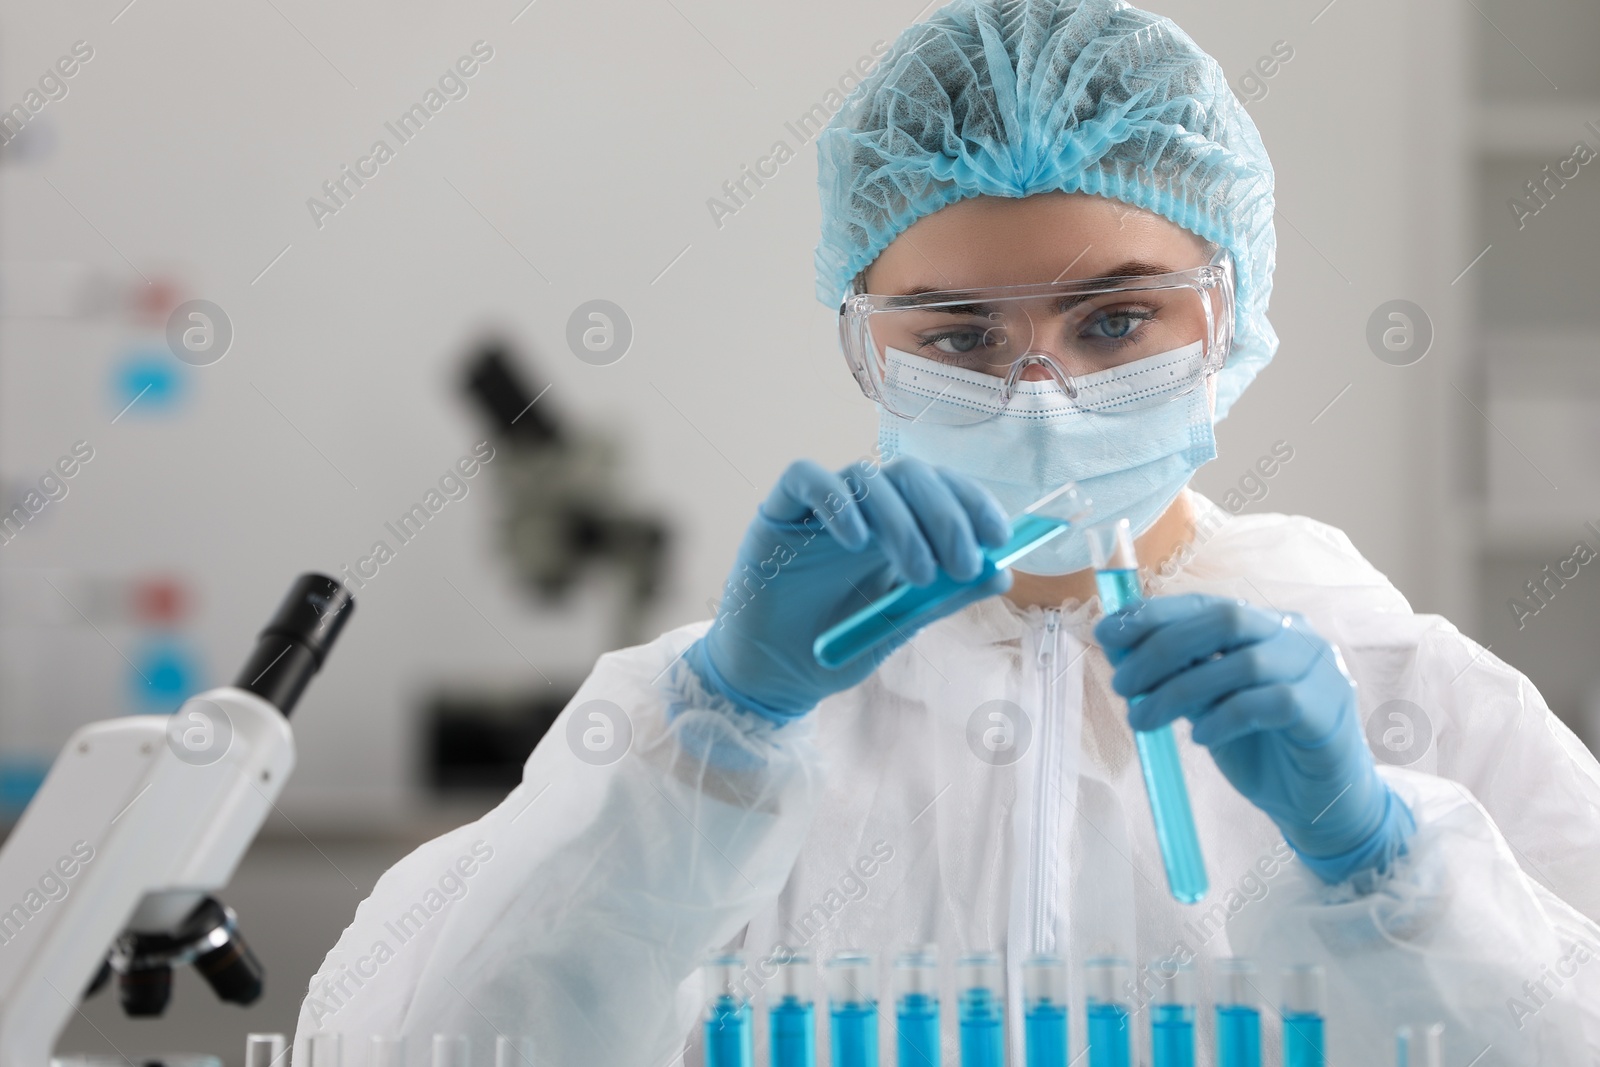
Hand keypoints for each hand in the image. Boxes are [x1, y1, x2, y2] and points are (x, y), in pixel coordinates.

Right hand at [683, 457, 1011, 720]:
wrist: (773, 678)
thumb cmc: (834, 648)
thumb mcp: (900, 623)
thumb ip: (945, 596)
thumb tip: (1002, 573)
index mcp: (895, 527)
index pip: (941, 489)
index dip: (973, 503)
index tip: (999, 539)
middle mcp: (861, 509)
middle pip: (910, 474)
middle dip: (946, 514)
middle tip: (962, 563)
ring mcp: (819, 508)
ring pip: (867, 475)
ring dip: (902, 520)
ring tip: (917, 575)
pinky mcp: (777, 512)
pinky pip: (805, 478)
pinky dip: (836, 501)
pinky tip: (856, 543)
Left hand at [1093, 593, 1413, 883]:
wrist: (1319, 804)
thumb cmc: (1262, 747)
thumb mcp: (1208, 705)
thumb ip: (1177, 675)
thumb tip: (1118, 649)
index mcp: (1265, 626)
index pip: (1205, 604)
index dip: (1154, 614)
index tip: (1106, 632)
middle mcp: (1295, 636)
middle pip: (1224, 620)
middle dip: (1162, 648)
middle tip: (1122, 684)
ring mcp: (1317, 670)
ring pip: (1244, 662)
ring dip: (1181, 690)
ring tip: (1143, 719)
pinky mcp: (1327, 710)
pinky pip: (1270, 702)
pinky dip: (1225, 717)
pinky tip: (1200, 738)